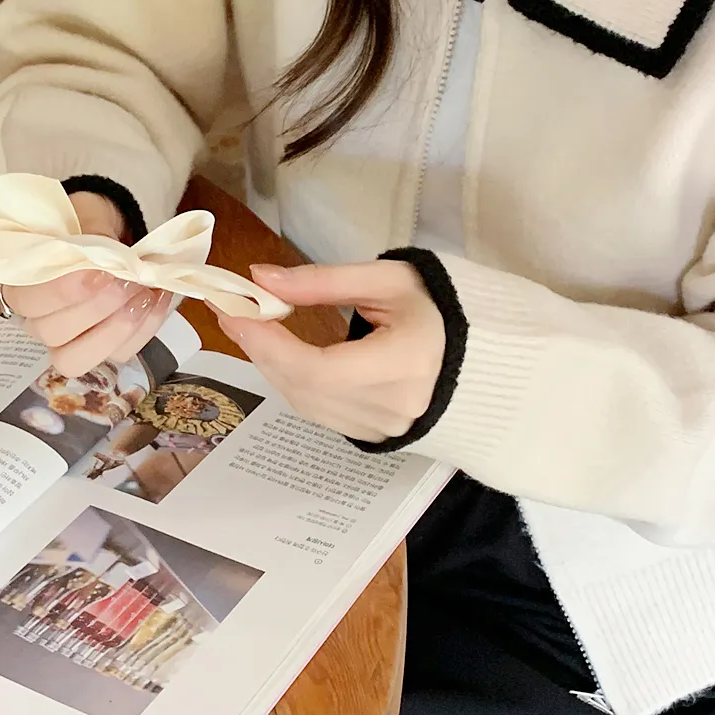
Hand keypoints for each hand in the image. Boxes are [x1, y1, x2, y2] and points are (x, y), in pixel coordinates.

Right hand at [0, 191, 171, 373]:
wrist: (111, 230)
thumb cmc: (87, 221)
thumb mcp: (85, 213)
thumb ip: (89, 230)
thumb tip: (104, 252)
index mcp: (12, 278)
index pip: (20, 298)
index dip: (59, 290)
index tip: (97, 269)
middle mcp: (31, 316)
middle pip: (47, 332)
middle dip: (92, 308)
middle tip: (127, 279)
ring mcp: (63, 339)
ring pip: (73, 358)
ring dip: (113, 329)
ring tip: (143, 292)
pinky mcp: (100, 350)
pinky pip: (117, 354)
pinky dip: (143, 328)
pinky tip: (156, 297)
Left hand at [212, 257, 445, 441]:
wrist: (482, 355)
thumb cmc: (438, 310)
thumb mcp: (386, 281)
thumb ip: (322, 281)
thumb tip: (260, 278)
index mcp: (404, 367)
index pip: (317, 367)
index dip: (268, 343)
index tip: (234, 310)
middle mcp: (391, 408)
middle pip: (303, 389)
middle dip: (260, 350)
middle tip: (232, 311)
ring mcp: (383, 429)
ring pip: (305, 404)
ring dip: (271, 366)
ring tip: (251, 328)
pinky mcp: (374, 436)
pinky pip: (319, 413)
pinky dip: (292, 383)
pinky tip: (280, 355)